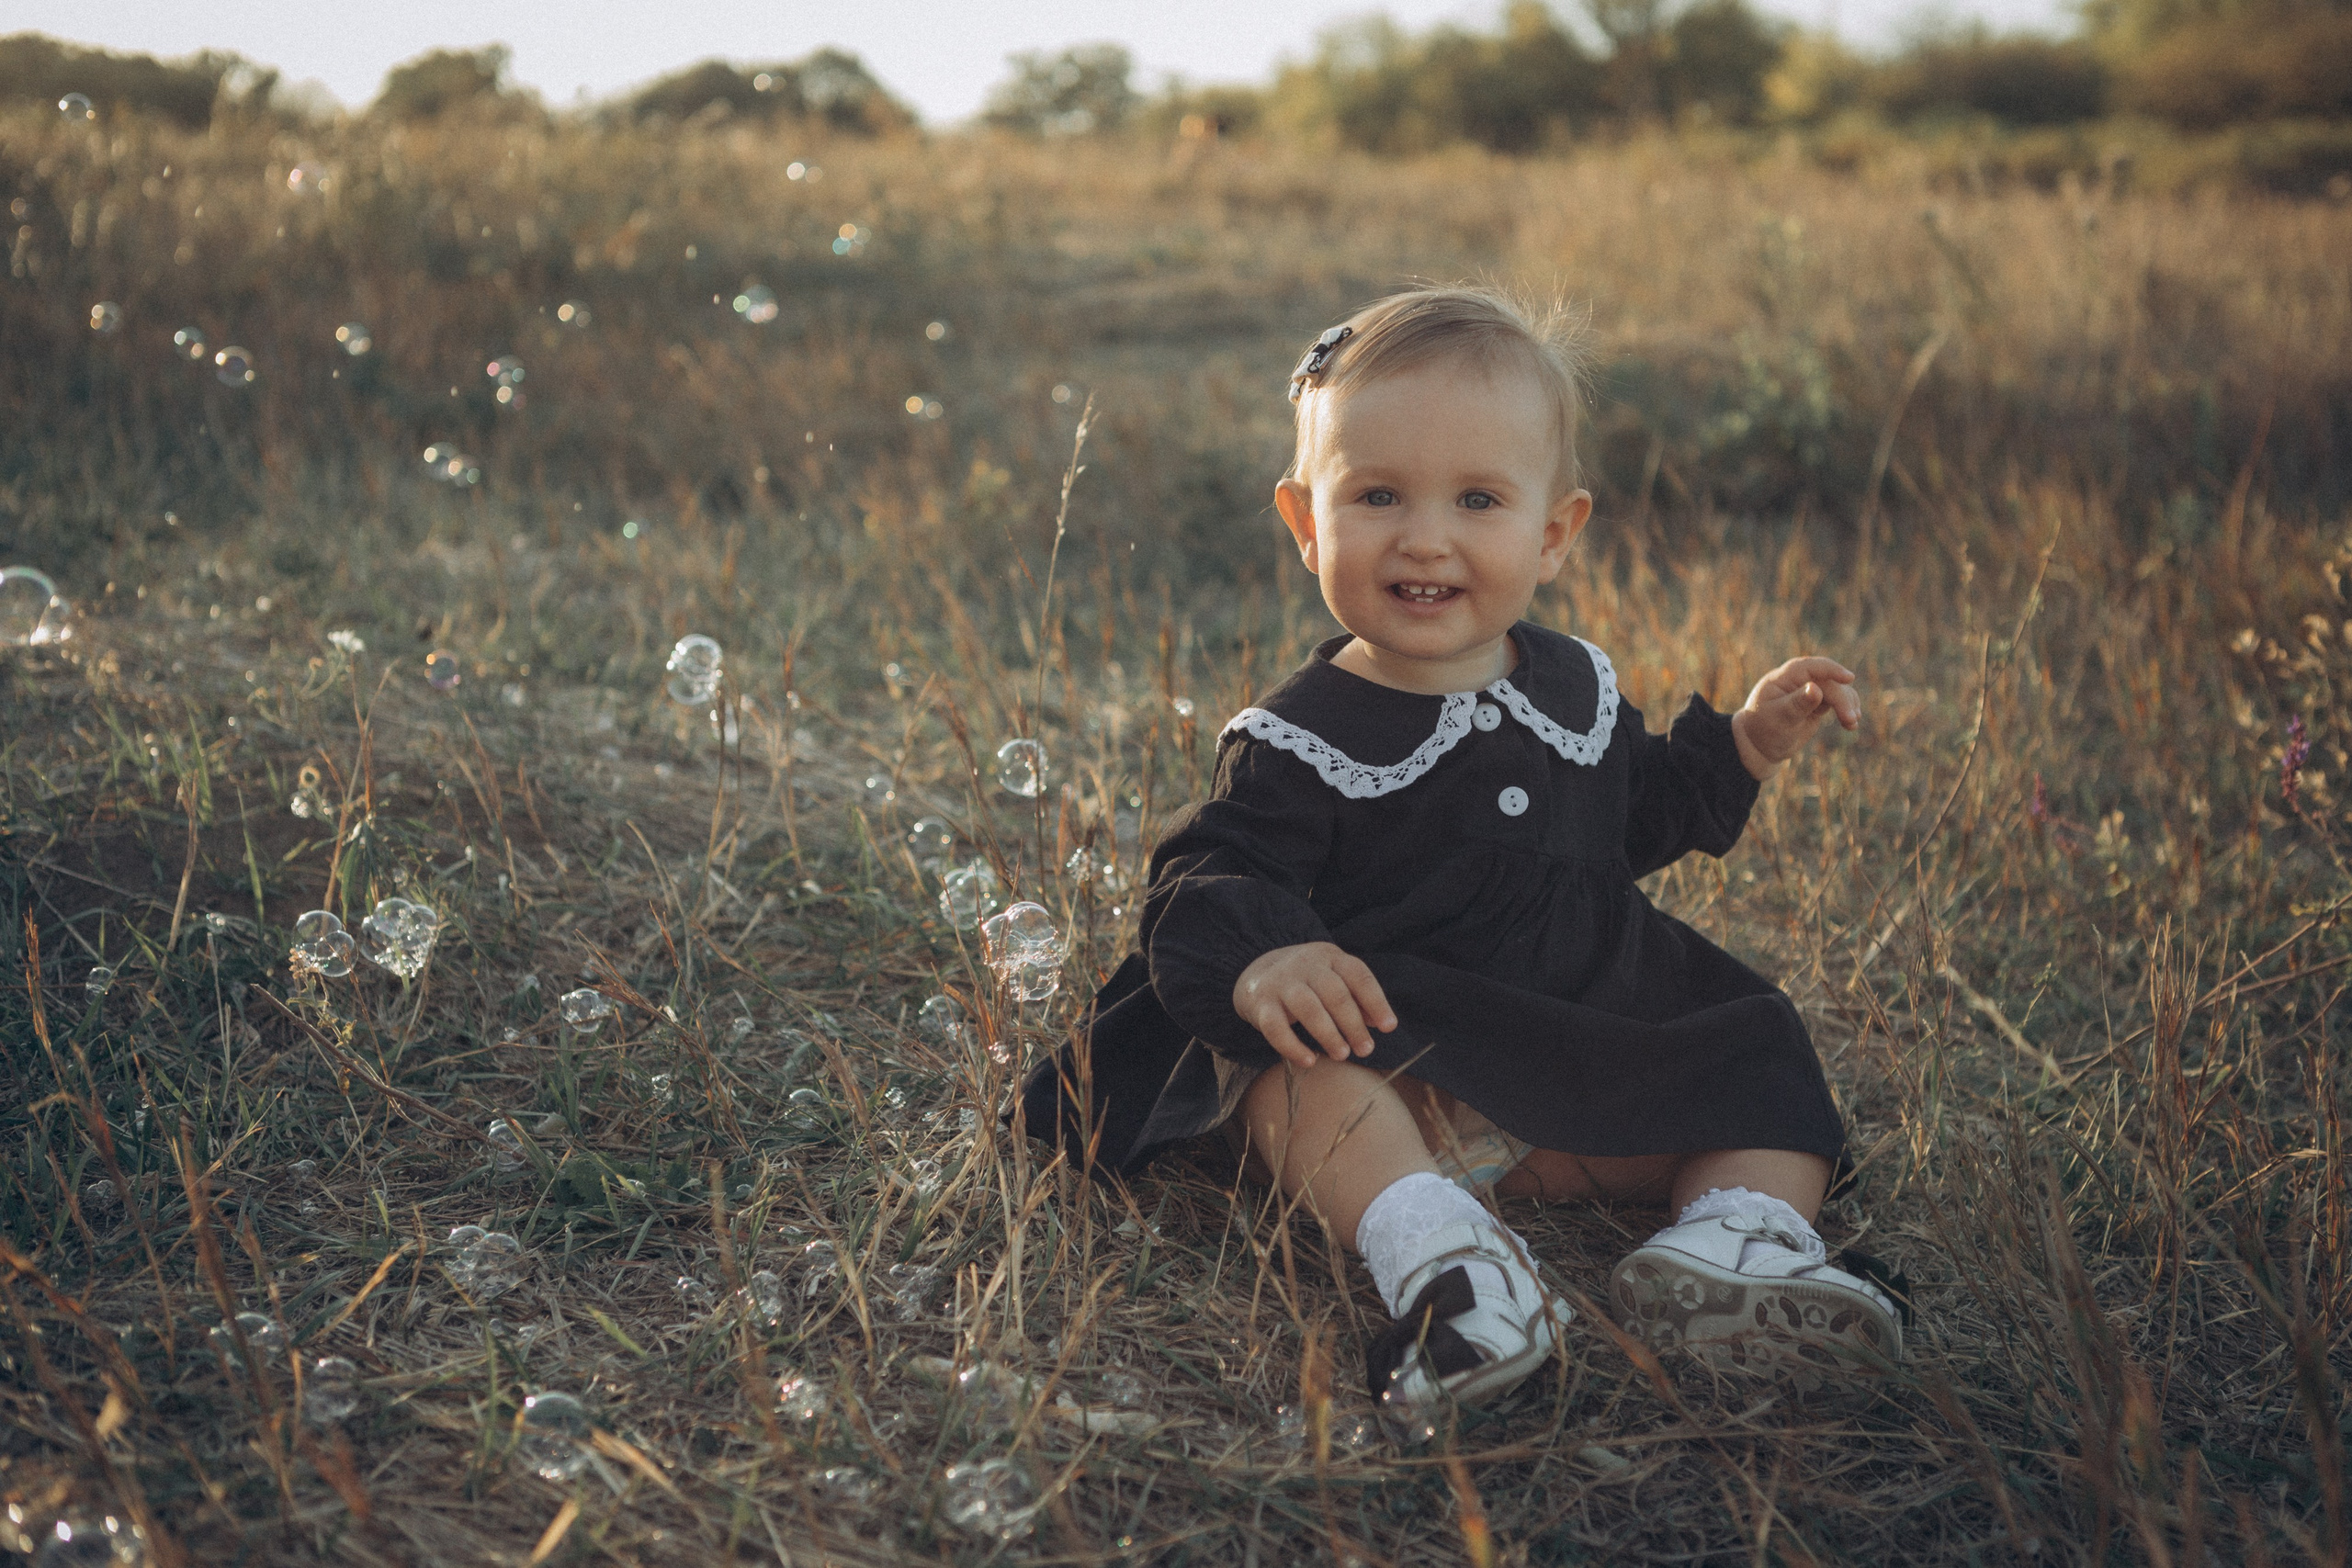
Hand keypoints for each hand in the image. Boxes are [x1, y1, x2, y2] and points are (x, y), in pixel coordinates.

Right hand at [1233, 942, 1397, 1067]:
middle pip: (1334, 993)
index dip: (1376, 1001)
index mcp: (1329, 957)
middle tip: (1365, 1050)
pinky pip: (1275, 1027)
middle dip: (1353, 1024)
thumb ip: (1356, 998)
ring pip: (1308, 1007)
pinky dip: (1292, 1046)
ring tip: (1342, 1055)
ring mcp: (1280, 982)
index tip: (1388, 1027)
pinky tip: (1309, 1061)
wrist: (1255, 973)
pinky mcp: (1260, 1003)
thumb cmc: (1305, 982)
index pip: (1357, 975)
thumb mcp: (1332, 980)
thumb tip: (1380, 1023)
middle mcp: (1305, 965)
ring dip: (1328, 1034)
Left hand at [1732, 657, 1860, 778]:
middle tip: (1850, 720)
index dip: (1831, 670)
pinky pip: (1838, 699)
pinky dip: (1847, 709)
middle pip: (1828, 682)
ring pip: (1837, 689)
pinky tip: (1851, 725)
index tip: (1849, 678)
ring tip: (1852, 724)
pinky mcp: (1818, 702)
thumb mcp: (1779, 718)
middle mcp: (1798, 680)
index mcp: (1784, 678)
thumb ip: (1797, 704)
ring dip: (1848, 704)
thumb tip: (1816, 689)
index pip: (1810, 667)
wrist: (1760, 745)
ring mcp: (1809, 689)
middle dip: (1842, 699)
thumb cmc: (1764, 730)